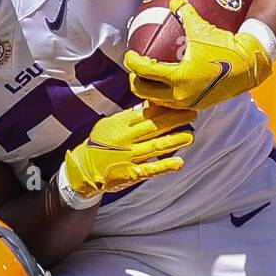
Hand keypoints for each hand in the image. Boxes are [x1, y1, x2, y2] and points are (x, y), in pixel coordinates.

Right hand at [59, 101, 193, 205]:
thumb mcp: (109, 125)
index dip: (165, 107)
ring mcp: (129, 157)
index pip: (146, 113)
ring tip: (190, 136)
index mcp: (121, 124)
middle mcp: (126, 140)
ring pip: (156, 147)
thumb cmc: (98, 144)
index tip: (180, 102)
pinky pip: (150, 169)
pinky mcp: (130, 174)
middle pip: (155, 127)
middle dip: (175, 120)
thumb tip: (148, 103)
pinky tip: (179, 163)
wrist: (83, 169)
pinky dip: (165, 166)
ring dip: (175, 141)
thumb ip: (129, 116)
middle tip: (192, 114)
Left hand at [123, 0, 272, 109]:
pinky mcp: (196, 105)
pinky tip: (166, 85)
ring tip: (149, 78)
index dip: (132, 62)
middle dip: (136, 80)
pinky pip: (172, 103)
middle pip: (143, 91)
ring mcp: (187, 103)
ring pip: (157, 101)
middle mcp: (180, 94)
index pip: (143, 71)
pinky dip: (165, 95)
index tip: (129, 55)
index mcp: (178, 76)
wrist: (249, 65)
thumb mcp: (203, 28)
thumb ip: (185, 13)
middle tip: (136, 69)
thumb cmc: (225, 45)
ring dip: (150, 90)